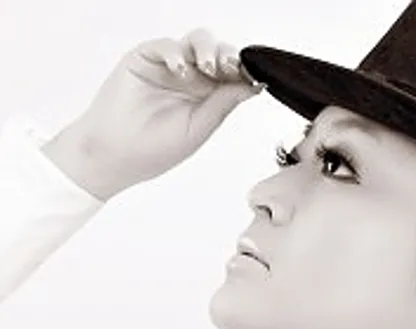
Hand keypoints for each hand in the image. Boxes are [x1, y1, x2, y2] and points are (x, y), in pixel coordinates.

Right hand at [44, 28, 262, 199]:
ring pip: (195, 41)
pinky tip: (179, 70)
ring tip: (207, 67)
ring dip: (207, 49)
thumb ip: (224, 104)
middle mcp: (191, 78)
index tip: (254, 76)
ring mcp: (168, 66)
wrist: (116, 156)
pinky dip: (175, 52)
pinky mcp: (143, 59)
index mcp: (208, 96)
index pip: (232, 73)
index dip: (244, 71)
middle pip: (217, 52)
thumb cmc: (154, 150)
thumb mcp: (200, 128)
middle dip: (229, 55)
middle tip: (231, 68)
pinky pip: (164, 45)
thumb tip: (253, 86)